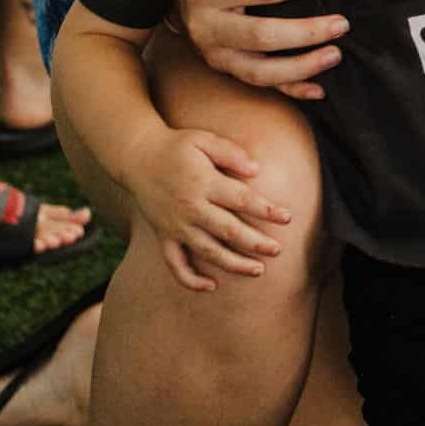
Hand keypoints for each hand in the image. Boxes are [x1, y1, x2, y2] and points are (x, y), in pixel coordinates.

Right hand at [130, 126, 290, 292]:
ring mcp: (176, 226)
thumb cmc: (177, 146)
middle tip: (277, 251)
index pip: (241, 199)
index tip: (287, 217)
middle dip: (255, 243)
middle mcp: (191, 208)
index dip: (265, 210)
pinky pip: (176, 264)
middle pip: (228, 230)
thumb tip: (256, 170)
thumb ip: (231, 153)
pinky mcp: (164, 237)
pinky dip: (191, 279)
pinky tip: (211, 287)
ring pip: (207, 251)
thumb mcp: (203, 139)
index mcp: (204, 183)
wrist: (137, 157)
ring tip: (258, 270)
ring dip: (233, 264)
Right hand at [174, 0, 349, 100]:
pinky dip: (290, 91)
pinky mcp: (225, 70)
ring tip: (335, 54)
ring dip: (302, 66)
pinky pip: (260, 86)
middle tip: (342, 24)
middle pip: (262, 35)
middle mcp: (207, 27)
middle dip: (307, 32)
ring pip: (260, 71)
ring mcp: (215, 55)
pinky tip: (319, 89)